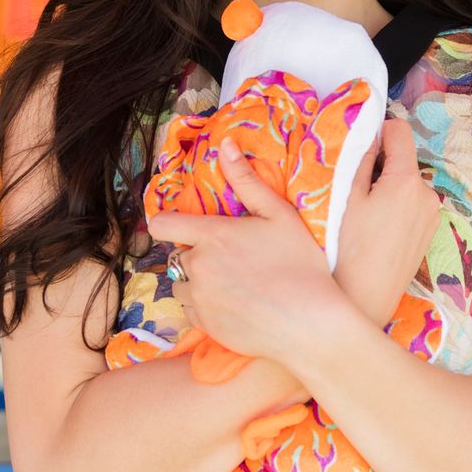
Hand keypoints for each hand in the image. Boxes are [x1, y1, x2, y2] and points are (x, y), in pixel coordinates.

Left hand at [145, 136, 342, 367]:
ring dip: (196, 281)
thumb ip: (247, 180)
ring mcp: (198, 299)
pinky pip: (191, 310)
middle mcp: (196, 267)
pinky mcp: (205, 326)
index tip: (181, 226)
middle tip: (229, 258)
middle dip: (195, 254)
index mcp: (211, 236)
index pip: (162, 224)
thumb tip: (225, 144)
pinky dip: (204, 306)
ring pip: (181, 284)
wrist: (309, 324)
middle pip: (176, 256)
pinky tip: (234, 304)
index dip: (168, 223)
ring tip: (231, 283)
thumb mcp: (279, 214)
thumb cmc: (300, 264)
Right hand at [333, 117, 444, 329]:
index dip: (377, 131)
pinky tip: (377, 229)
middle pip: (403, 158)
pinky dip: (395, 205)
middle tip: (354, 189)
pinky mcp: (429, 231)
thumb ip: (358, 158)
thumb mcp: (346, 197)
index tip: (359, 148)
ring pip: (406, 182)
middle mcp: (428, 194)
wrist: (365, 298)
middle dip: (380, 164)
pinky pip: (412, 203)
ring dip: (387, 186)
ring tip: (364, 214)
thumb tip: (366, 131)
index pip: (399, 130)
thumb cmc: (349, 249)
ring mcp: (432, 214)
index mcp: (407, 181)